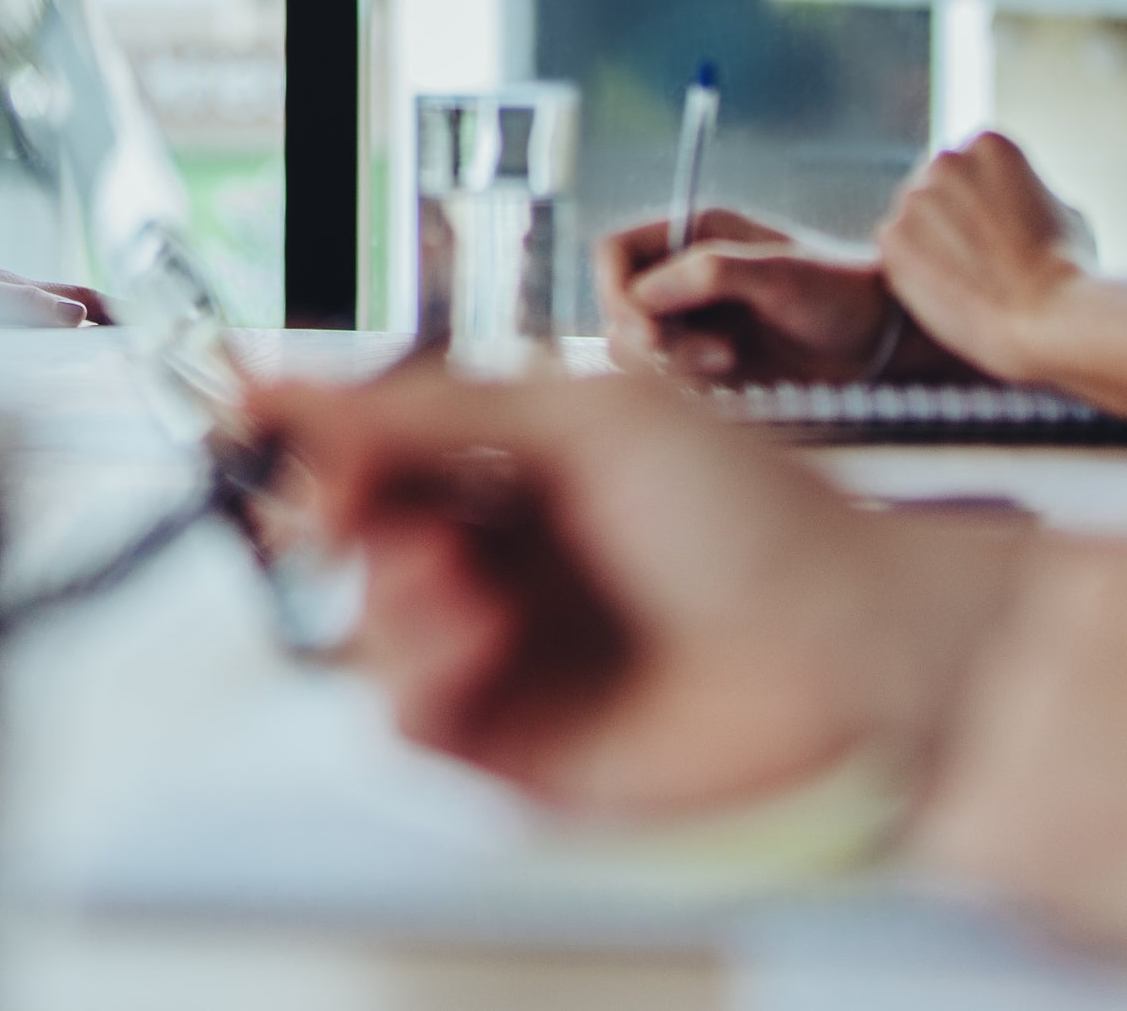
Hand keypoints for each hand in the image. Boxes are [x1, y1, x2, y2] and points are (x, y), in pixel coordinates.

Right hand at [246, 368, 1020, 812]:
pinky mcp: (518, 750)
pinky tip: (477, 638)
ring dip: (389, 595)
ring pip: (370, 630)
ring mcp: (511, 655)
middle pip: (357, 538)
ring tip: (453, 578)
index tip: (268, 417)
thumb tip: (299, 376)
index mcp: (523, 465)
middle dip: (343, 514)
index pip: (381, 446)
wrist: (858, 651)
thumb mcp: (586, 418)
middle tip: (353, 502)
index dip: (323, 436)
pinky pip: (412, 718)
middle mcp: (508, 556)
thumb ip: (431, 403)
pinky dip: (419, 674)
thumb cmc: (767, 519)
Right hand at [595, 207, 904, 384]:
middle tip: (710, 355)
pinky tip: (734, 376)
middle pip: (618, 307)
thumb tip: (642, 296)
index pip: (615, 254)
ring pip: (636, 348)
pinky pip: (666, 376)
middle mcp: (684, 273)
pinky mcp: (704, 359)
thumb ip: (709, 272)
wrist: (879, 341)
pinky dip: (687, 383)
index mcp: (693, 232)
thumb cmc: (838, 293)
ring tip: (729, 362)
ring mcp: (692, 317)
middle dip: (649, 337)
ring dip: (673, 363)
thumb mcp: (779, 273)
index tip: (649, 330)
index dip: (616, 291)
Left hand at [875, 133, 1091, 382]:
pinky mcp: (891, 238)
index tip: (998, 232)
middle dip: (950, 218)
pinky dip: (913, 273)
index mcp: (989, 145)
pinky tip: (948, 292)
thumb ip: (1023, 193)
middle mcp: (945, 160)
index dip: (982, 204)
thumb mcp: (1061, 209)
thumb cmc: (1067, 269)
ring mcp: (914, 198)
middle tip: (978, 259)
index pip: (968, 166)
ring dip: (930, 244)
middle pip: (934, 188)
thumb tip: (1014, 199)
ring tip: (968, 280)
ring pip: (914, 221)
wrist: (1046, 315)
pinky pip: (895, 252)